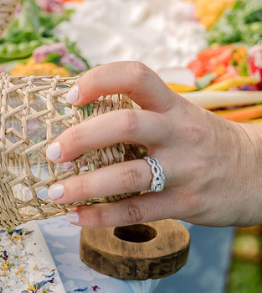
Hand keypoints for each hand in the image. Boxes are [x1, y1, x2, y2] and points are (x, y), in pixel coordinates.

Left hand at [46, 62, 261, 227]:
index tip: (70, 95)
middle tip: (52, 151)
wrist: (260, 172)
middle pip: (125, 124)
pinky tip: (77, 217)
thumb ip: (140, 113)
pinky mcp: (185, 203)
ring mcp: (183, 169)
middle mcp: (178, 132)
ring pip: (127, 174)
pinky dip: (101, 216)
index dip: (100, 79)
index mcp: (173, 104)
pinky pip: (136, 210)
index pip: (136, 76)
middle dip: (81, 136)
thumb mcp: (179, 115)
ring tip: (54, 192)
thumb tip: (77, 116)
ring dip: (83, 185)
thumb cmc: (203, 141)